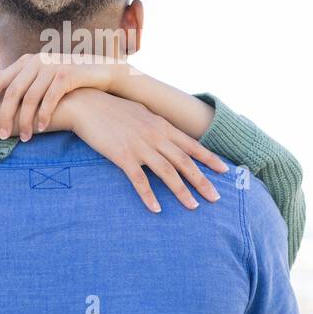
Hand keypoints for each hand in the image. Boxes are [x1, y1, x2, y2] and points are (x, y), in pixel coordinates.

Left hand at [0, 52, 132, 140]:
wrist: (100, 73)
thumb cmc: (65, 78)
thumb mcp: (38, 75)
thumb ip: (13, 76)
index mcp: (26, 61)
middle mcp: (36, 60)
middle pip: (13, 91)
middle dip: (6, 116)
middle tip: (3, 136)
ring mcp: (52, 65)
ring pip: (31, 98)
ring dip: (26, 121)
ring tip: (25, 138)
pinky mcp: (67, 74)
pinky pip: (50, 98)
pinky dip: (45, 115)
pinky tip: (42, 129)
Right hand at [61, 89, 227, 212]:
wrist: (87, 105)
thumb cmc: (113, 109)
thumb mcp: (142, 113)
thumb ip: (158, 126)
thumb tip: (169, 134)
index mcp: (162, 126)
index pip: (192, 145)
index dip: (210, 159)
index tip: (225, 171)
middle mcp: (155, 136)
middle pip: (185, 162)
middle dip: (202, 181)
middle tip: (216, 198)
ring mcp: (140, 147)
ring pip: (167, 172)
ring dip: (182, 191)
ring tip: (193, 207)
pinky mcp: (122, 156)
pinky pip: (139, 180)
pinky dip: (149, 195)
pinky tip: (157, 209)